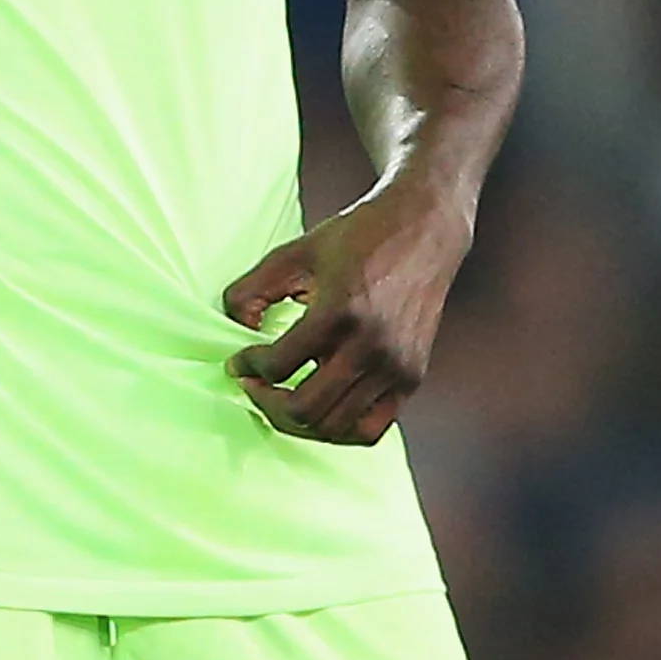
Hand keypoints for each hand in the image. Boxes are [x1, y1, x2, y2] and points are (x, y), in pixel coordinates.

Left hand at [220, 190, 470, 444]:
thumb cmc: (358, 236)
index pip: (278, 365)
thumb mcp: (296, 251)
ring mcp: (395, 368)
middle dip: (266, 403)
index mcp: (339, 312)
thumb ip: (253, 288)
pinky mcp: (411, 378)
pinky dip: (338, 430)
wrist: (424, 229)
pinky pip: (370, 429)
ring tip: (281, 399)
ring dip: (297, 422)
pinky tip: (319, 410)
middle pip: (304, 409)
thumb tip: (235, 326)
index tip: (238, 362)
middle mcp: (370, 347)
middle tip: (253, 385)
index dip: (248, 367)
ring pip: (334, 427)